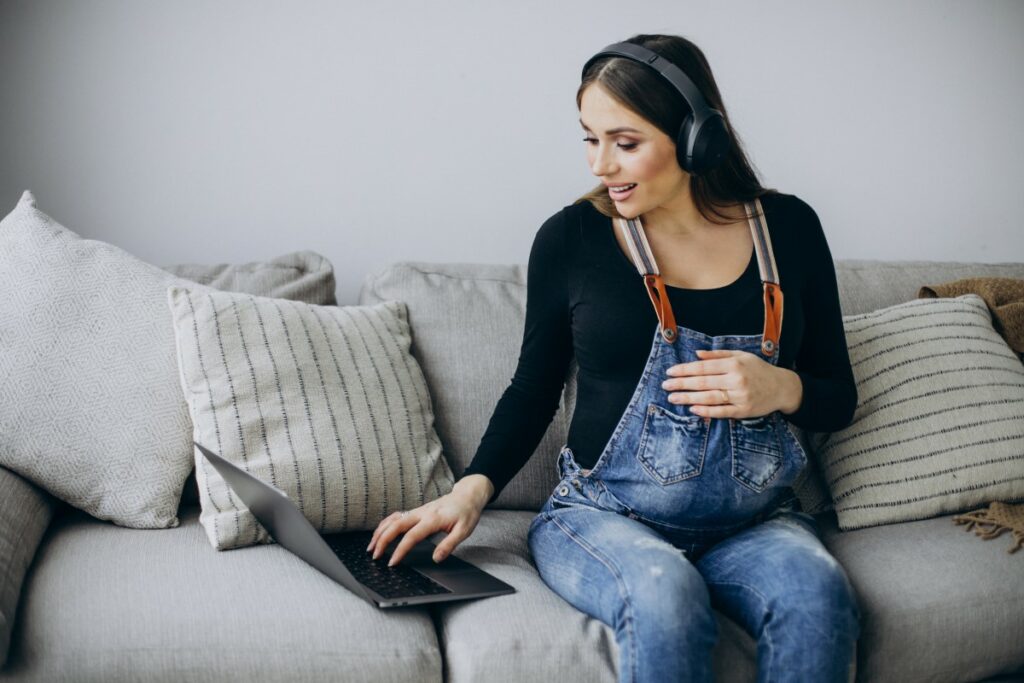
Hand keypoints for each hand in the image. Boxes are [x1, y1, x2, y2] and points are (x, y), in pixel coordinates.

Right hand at [366, 485, 486, 566]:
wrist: (467, 495)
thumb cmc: (466, 513)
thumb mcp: (464, 531)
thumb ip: (449, 545)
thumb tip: (436, 558)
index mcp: (432, 519)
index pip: (411, 536)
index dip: (400, 550)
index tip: (392, 562)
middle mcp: (422, 513)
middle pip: (396, 525)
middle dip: (382, 540)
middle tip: (374, 555)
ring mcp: (417, 511)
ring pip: (393, 519)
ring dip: (380, 532)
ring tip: (371, 546)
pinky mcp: (416, 511)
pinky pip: (396, 516)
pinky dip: (385, 524)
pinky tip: (380, 533)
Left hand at [661, 348, 797, 418]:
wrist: (782, 387)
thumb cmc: (758, 370)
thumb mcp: (741, 356)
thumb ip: (718, 355)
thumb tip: (696, 354)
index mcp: (734, 364)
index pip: (704, 367)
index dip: (685, 370)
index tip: (670, 372)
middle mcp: (737, 379)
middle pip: (703, 382)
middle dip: (682, 384)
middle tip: (665, 386)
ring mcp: (740, 396)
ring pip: (709, 397)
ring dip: (689, 398)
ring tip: (673, 398)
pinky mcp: (744, 411)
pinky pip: (722, 411)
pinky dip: (706, 411)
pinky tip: (693, 409)